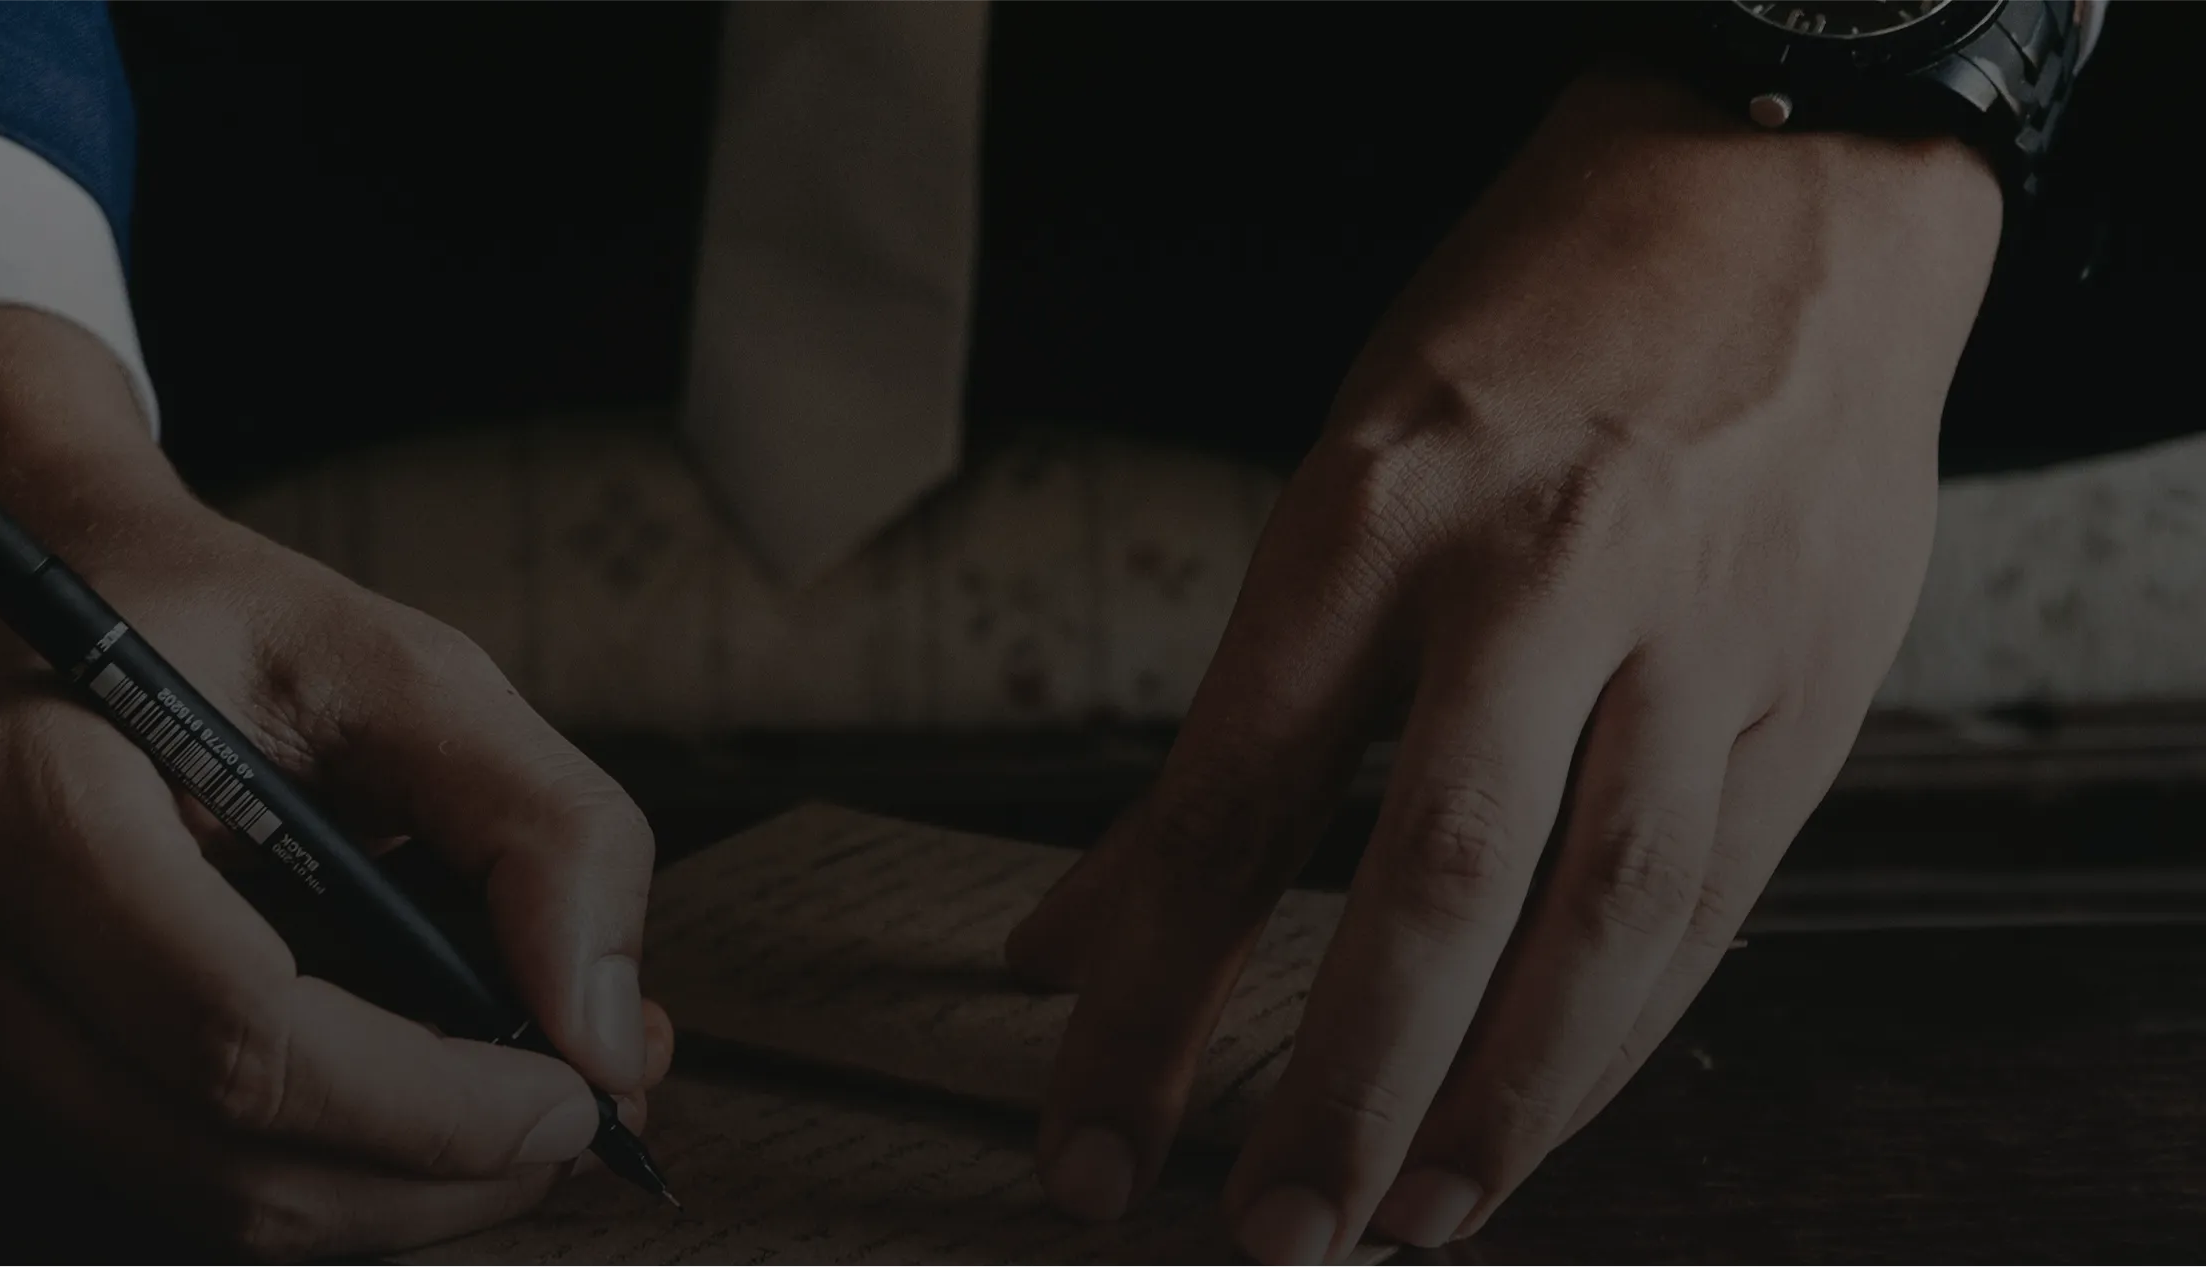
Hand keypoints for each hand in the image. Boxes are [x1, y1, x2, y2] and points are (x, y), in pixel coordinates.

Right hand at [0, 307, 670, 1259]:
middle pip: (221, 1156)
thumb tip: (606, 1037)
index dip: (431, 1104)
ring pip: (202, 1205)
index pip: (238, 1032)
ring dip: (394, 1191)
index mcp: (26, 798)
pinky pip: (173, 1182)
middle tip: (586, 1112)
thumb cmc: (207, 622)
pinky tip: (412, 1096)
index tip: (580, 1096)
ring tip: (518, 1098)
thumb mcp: (397, 658)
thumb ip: (539, 824)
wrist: (5, 605)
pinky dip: (323, 1170)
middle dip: (437, 1172)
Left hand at [1008, 68, 2001, 1261]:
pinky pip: (1707, 903)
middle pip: (1427, 883)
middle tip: (1268, 1238)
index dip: (1153, 1003)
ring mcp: (1696, 633)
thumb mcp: (1336, 472)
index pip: (1232, 805)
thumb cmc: (1522, 337)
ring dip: (1497, 1101)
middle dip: (1337, 1089)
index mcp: (1374, 512)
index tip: (1088, 1145)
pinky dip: (1617, 1034)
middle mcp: (1538, 575)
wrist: (1783, 200)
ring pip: (1595, 921)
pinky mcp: (1809, 685)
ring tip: (1411, 1222)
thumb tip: (1078, 937)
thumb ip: (1229, 727)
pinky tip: (1543, 1116)